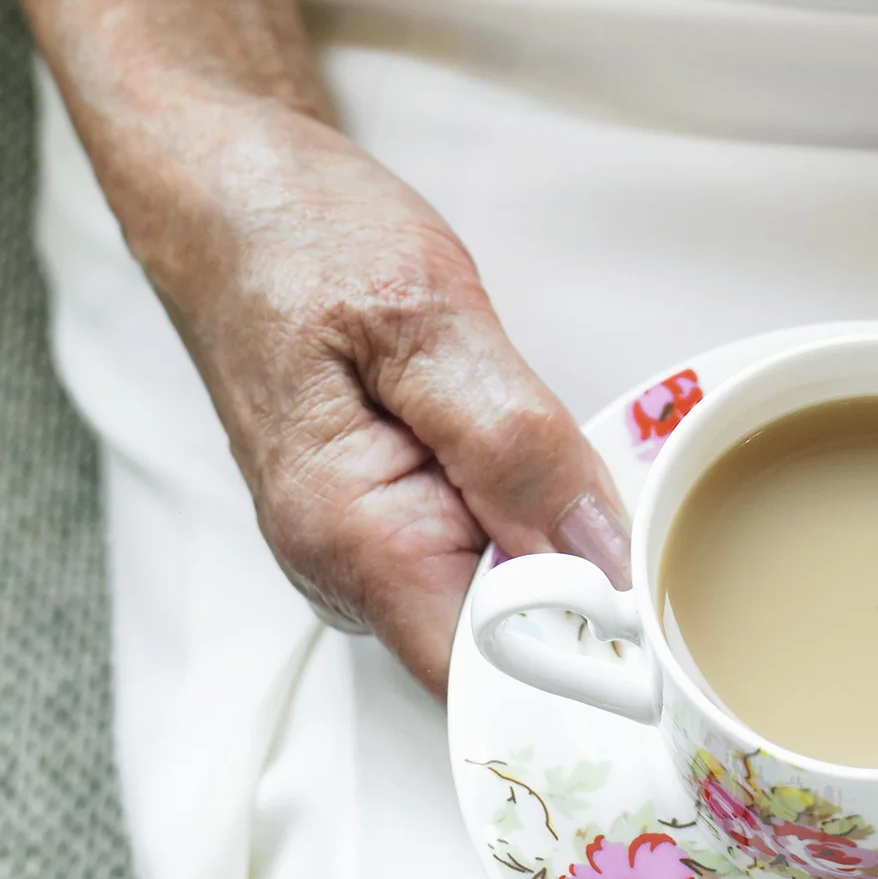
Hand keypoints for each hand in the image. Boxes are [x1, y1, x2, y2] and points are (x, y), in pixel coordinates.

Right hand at [140, 99, 629, 697]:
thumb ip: (516, 444)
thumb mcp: (426, 316)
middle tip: (626, 494)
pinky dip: (528, 510)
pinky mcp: (384, 519)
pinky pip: (480, 549)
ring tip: (568, 455)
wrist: (223, 196)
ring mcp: (366, 551)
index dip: (582, 661)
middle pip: (505, 645)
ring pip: (501, 594)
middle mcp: (351, 573)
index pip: (485, 681)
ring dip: (560, 543)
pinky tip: (530, 453)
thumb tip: (601, 559)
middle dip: (586, 591)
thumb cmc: (300, 240)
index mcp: (354, 541)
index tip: (654, 606)